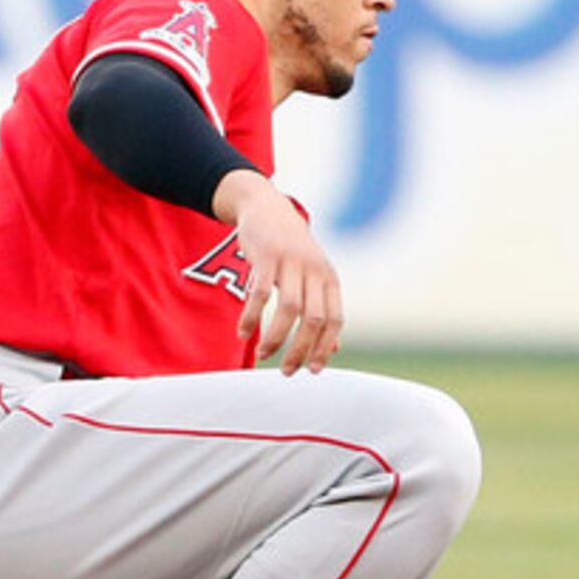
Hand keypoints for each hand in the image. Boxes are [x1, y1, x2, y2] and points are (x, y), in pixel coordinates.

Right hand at [214, 173, 343, 373]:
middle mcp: (314, 270)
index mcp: (329, 278)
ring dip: (275, 338)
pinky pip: (259, 294)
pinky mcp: (266, 256)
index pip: (334, 320)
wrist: (266, 207)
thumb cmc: (291, 249)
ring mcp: (291, 261)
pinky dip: (252, 317)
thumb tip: (334, 348)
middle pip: (314, 319)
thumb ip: (324, 309)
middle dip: (300, 350)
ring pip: (289, 309)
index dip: (324, 347)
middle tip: (286, 371)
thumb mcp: (313, 276)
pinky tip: (243, 333)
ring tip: (263, 355)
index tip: (312, 370)